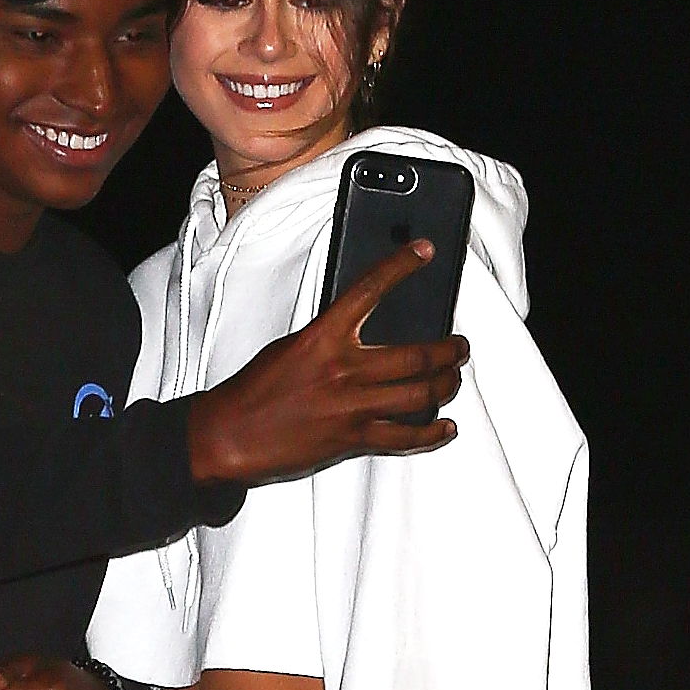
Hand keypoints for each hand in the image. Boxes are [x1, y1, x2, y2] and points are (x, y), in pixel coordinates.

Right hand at [189, 243, 468, 489]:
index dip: (402, 265)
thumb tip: (362, 334)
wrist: (229, 434)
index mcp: (324, 336)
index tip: (425, 251)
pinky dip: (431, 433)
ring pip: (419, 395)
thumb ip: (330, 337)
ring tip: (454, 379)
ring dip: (446, 386)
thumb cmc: (255, 390)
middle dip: (449, 350)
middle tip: (460, 346)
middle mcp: (344, 368)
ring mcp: (352, 406)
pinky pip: (404, 438)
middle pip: (417, 355)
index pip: (370, 289)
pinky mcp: (352, 439)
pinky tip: (446, 427)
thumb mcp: (291, 346)